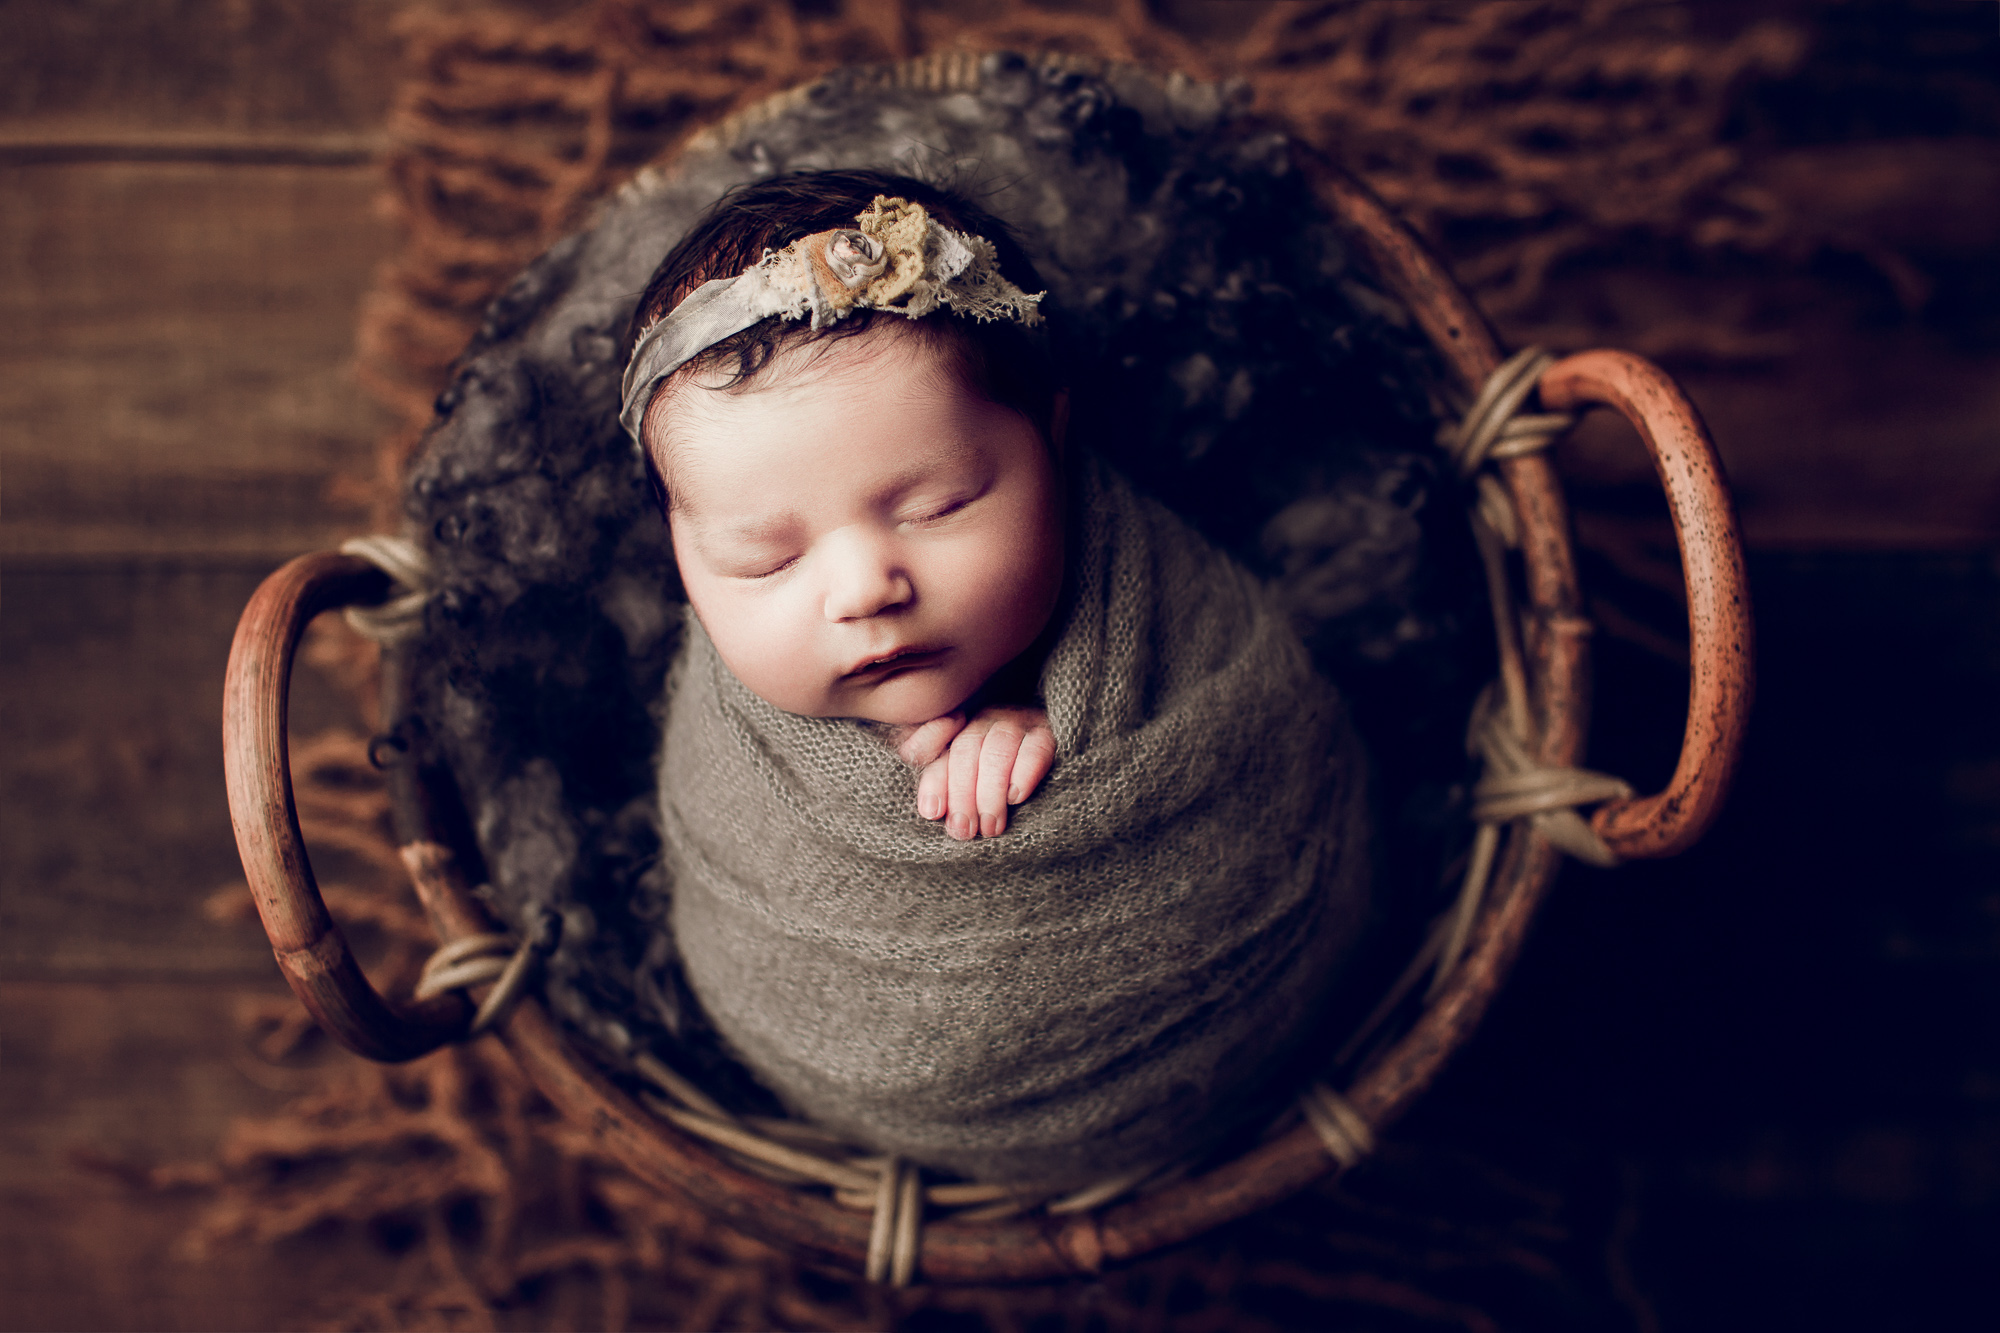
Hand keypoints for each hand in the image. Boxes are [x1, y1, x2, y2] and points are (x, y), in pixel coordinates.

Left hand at [893, 706, 1055, 839]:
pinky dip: (1023, 775)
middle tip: (965, 830)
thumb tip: (931, 810)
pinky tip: (1015, 798)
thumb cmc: (1001, 775)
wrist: (1060, 753)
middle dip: (962, 794)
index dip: (934, 781)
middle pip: (965, 750)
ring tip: (991, 826)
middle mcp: (984, 721)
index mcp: (957, 729)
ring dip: (990, 793)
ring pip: (997, 751)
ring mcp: (1017, 722)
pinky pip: (1035, 749)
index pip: (934, 749)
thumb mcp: (967, 780)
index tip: (932, 812)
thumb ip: (944, 783)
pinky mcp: (1048, 732)